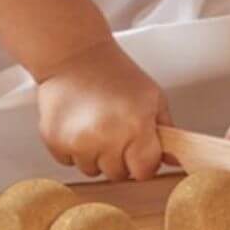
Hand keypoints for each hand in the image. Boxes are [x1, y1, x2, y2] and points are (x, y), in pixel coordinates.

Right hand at [35, 39, 180, 182]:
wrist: (75, 55)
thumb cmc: (115, 72)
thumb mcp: (152, 96)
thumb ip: (166, 130)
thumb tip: (174, 159)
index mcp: (136, 126)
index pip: (144, 171)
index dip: (144, 161)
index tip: (140, 150)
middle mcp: (107, 138)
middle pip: (118, 174)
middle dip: (120, 158)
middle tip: (117, 131)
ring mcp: (79, 142)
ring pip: (92, 170)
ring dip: (96, 155)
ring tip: (96, 126)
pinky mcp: (55, 141)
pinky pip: (69, 162)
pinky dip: (74, 149)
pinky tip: (79, 125)